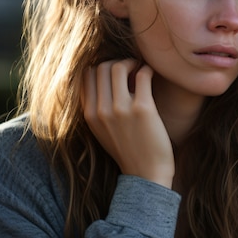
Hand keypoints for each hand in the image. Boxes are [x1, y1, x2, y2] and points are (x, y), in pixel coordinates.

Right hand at [82, 59, 174, 188]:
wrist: (147, 174)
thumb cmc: (128, 150)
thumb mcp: (103, 130)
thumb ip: (98, 107)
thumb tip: (104, 77)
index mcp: (89, 115)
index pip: (86, 76)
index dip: (102, 68)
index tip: (117, 73)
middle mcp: (101, 111)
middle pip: (101, 68)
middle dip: (118, 62)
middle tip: (132, 68)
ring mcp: (121, 110)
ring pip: (119, 67)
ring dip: (132, 63)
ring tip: (141, 70)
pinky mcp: (143, 109)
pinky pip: (143, 75)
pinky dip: (148, 70)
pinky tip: (151, 76)